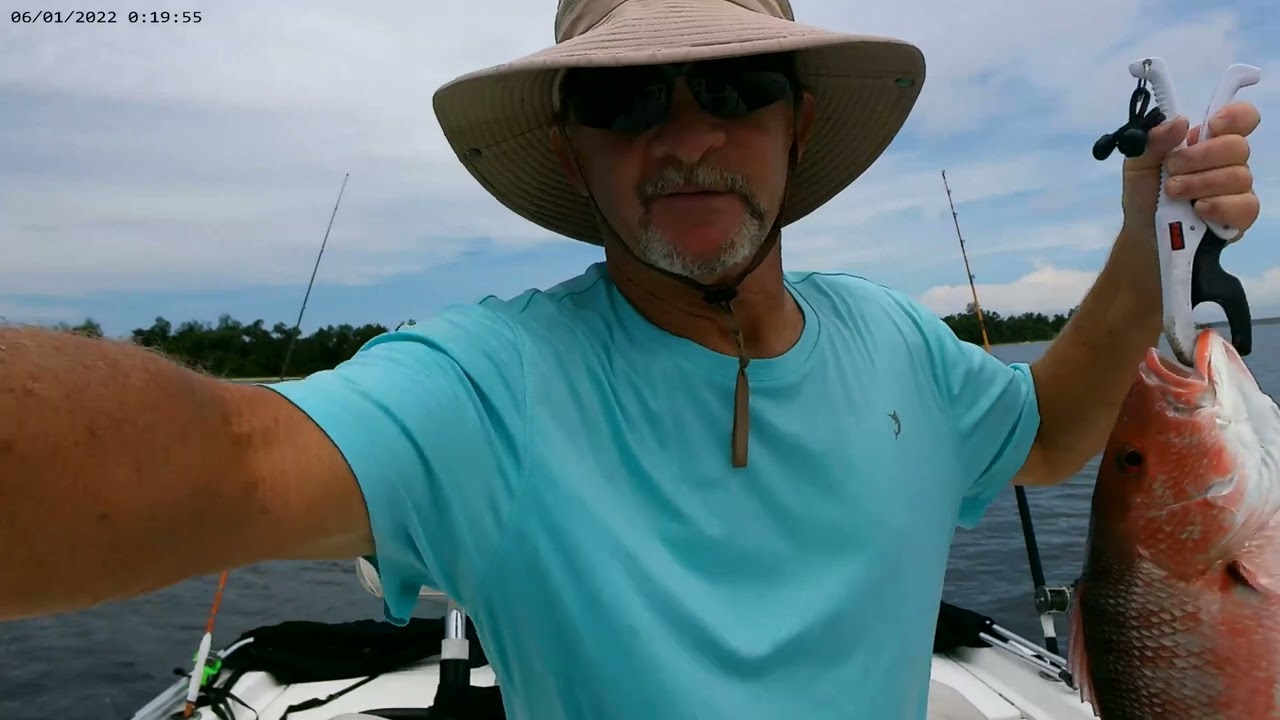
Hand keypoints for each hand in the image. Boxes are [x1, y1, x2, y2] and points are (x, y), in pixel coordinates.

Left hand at [1121, 101, 1261, 237]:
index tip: (1211, 126)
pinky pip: (1245, 207)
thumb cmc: (1144, 195)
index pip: (1240, 118)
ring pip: (1239, 176)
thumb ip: (1154, 140)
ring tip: (1173, 193)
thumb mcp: (1138, 164)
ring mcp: (1237, 190)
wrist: (1142, 235)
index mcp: (1207, 142)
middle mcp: (1228, 162)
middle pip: (1237, 147)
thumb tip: (1179, 122)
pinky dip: (1220, 206)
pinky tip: (1199, 209)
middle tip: (1171, 170)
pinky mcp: (1240, 217)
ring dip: (1201, 183)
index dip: (1234, 117)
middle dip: (1201, 156)